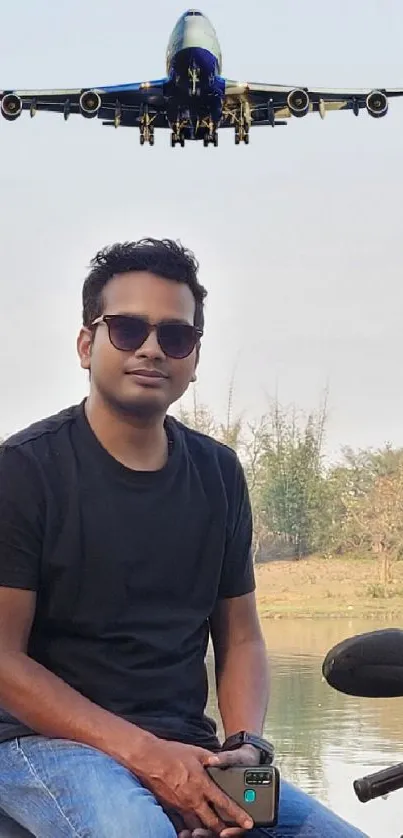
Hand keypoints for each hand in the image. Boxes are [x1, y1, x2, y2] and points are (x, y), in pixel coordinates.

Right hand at [132, 739, 253, 835]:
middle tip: (232, 833)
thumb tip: (221, 761)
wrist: (148, 759)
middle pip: (213, 822)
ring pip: (198, 825)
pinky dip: (191, 826)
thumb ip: (210, 758)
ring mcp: (182, 805)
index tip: (248, 823)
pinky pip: (184, 822)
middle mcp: (194, 799)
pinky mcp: (172, 807)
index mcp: (202, 784)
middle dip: (224, 830)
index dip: (238, 815)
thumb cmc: (171, 753)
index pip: (224, 804)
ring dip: (207, 830)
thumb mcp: (195, 751)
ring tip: (214, 831)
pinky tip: (194, 826)